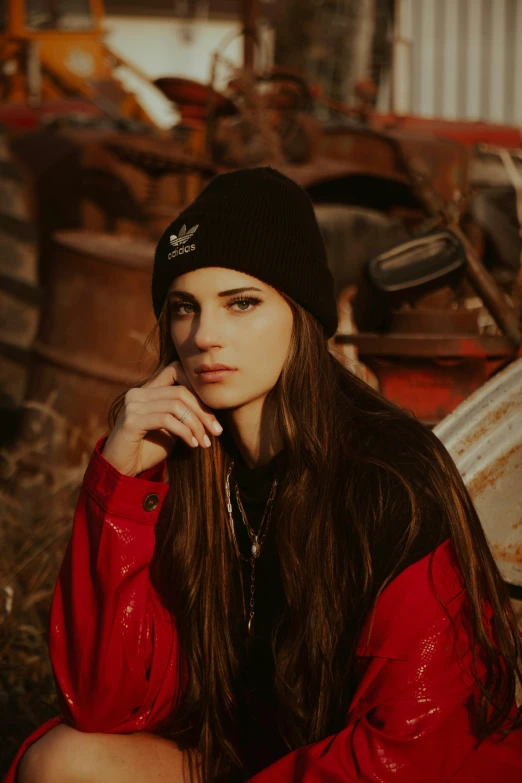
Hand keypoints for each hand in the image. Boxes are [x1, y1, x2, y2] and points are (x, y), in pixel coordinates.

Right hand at [101, 360, 222, 475]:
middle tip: (217, 431)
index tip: (213, 409)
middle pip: (181, 391)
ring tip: (205, 442)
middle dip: (203, 412)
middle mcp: (137, 393)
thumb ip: (183, 414)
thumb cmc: (148, 449)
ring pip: (176, 406)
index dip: (196, 386)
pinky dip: (184, 432)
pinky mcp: (132, 421)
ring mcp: (133, 405)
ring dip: (196, 425)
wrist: (122, 470)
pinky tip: (192, 444)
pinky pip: (166, 420)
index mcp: (146, 390)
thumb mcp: (170, 428)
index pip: (175, 370)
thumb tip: (211, 409)